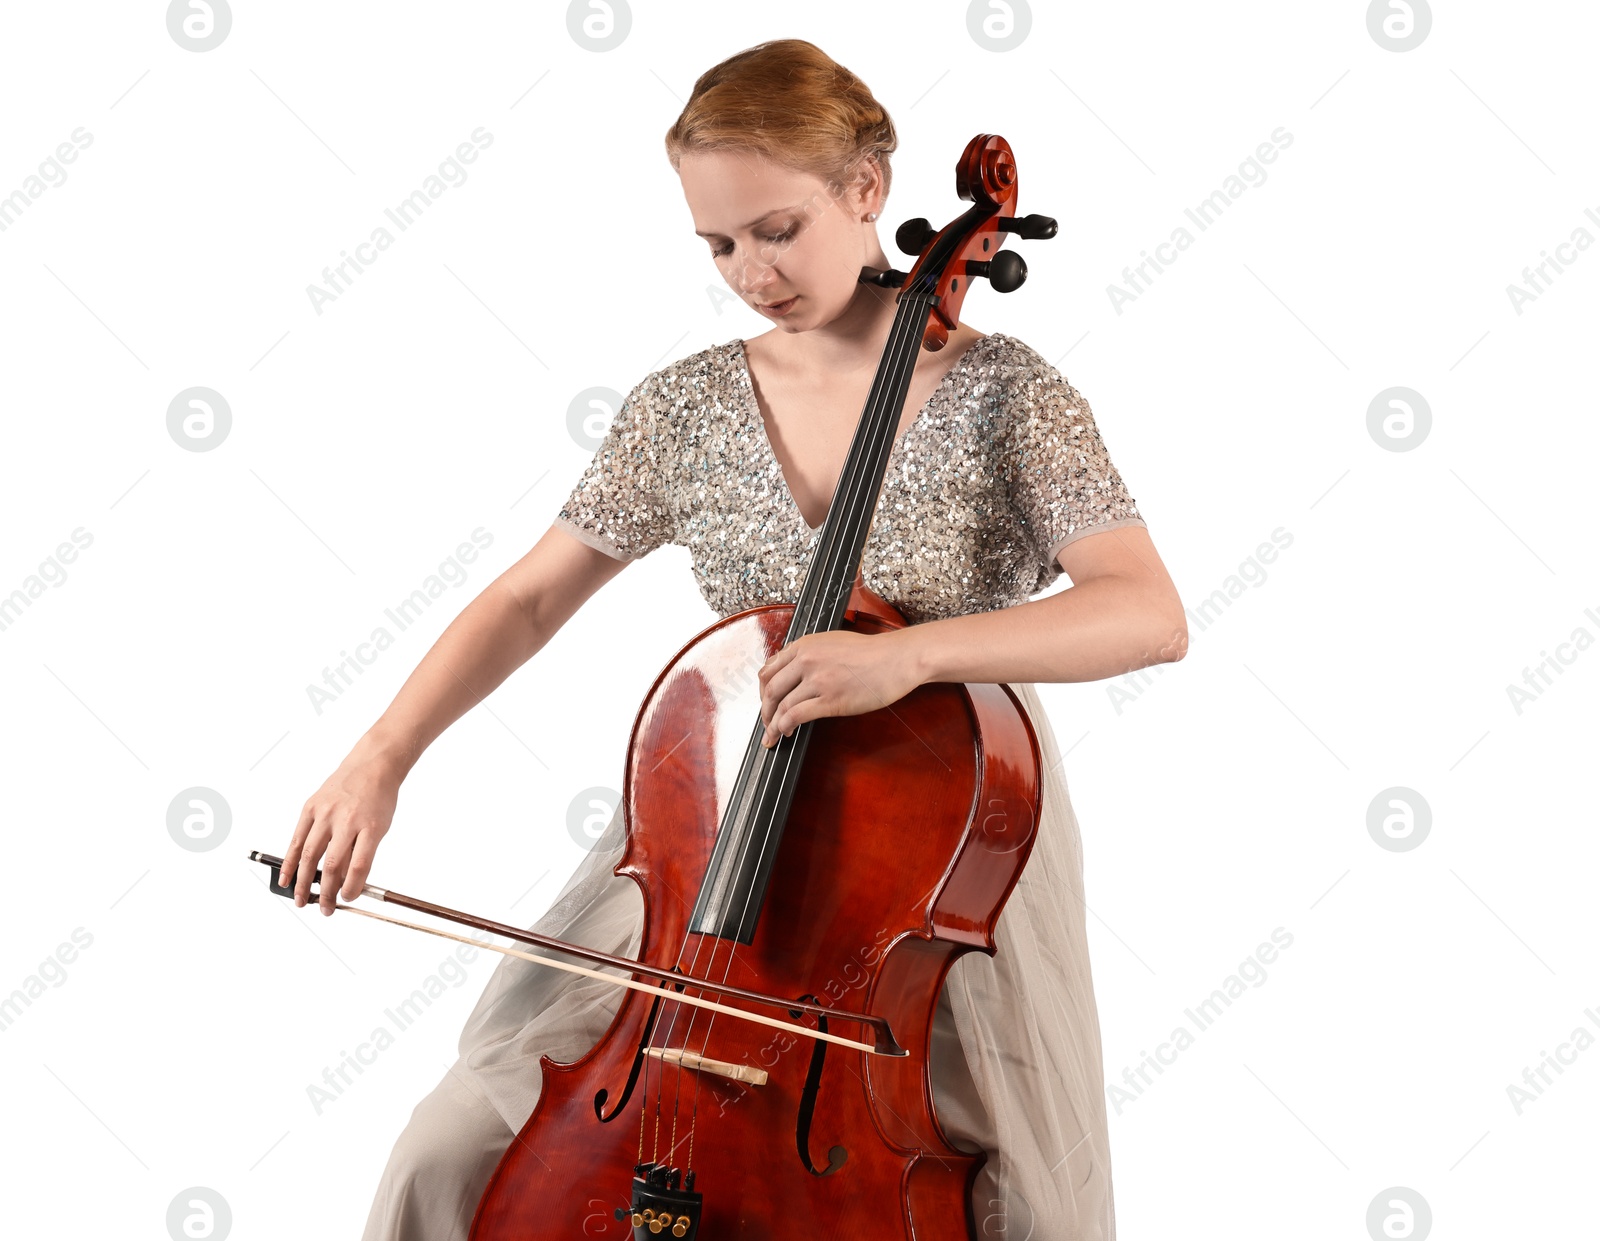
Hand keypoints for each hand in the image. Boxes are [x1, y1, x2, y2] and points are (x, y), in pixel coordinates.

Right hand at [278, 748, 402, 915]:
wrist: (371, 766)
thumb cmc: (378, 799)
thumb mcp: (380, 827)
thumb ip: (362, 853)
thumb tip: (342, 884)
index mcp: (370, 826)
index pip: (359, 865)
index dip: (352, 888)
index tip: (347, 900)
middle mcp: (347, 819)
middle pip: (332, 864)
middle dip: (326, 892)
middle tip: (324, 909)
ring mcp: (326, 812)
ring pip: (310, 854)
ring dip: (302, 881)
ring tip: (300, 900)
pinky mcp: (310, 807)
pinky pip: (297, 838)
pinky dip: (289, 860)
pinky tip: (285, 877)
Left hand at [758, 629, 923, 747]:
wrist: (895, 659)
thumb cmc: (870, 652)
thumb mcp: (831, 643)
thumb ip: (808, 655)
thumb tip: (792, 674)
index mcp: (804, 646)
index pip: (769, 670)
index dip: (762, 691)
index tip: (765, 702)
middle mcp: (807, 661)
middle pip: (771, 690)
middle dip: (765, 710)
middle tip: (766, 722)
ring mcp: (818, 680)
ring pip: (782, 705)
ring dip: (773, 724)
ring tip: (774, 734)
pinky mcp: (831, 700)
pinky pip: (797, 715)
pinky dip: (785, 727)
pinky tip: (787, 733)